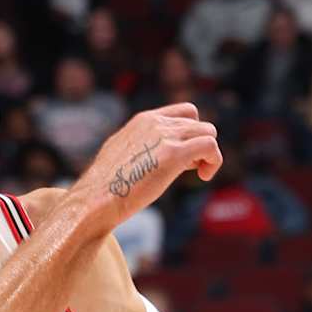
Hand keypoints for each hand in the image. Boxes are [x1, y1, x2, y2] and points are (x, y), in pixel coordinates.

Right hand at [80, 103, 221, 226]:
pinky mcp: (174, 154)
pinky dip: (214, 161)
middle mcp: (156, 122)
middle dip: (199, 145)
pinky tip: (204, 177)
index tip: (184, 156)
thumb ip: (139, 148)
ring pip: (208, 131)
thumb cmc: (105, 186)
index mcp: (144, 120)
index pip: (183, 113)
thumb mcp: (122, 155)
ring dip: (209, 154)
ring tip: (198, 173)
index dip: (190, 133)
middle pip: (199, 122)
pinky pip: (210, 146)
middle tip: (191, 168)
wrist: (96, 198)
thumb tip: (149, 158)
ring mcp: (165, 136)